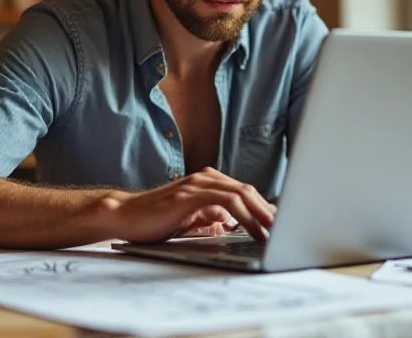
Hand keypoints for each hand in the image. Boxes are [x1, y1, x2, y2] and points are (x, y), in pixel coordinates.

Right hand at [103, 168, 274, 242]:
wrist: (124, 216)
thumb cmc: (154, 221)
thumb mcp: (189, 220)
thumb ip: (210, 219)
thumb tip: (231, 225)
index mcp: (206, 183)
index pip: (243, 193)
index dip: (264, 208)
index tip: (279, 226)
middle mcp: (204, 179)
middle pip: (247, 190)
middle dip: (269, 211)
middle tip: (287, 230)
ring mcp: (197, 184)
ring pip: (241, 193)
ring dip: (262, 214)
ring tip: (276, 233)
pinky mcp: (189, 195)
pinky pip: (226, 201)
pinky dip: (245, 216)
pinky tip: (253, 231)